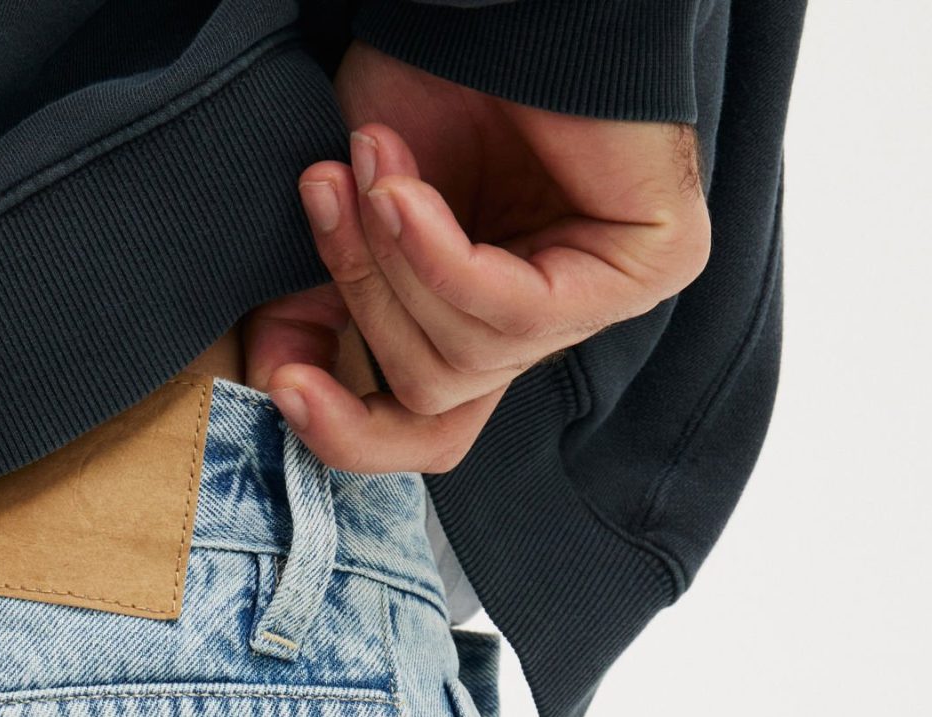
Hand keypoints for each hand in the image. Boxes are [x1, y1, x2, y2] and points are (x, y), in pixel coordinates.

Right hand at [245, 43, 710, 472]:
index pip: (432, 430)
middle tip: (326, 193)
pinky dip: (442, 261)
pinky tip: (403, 196)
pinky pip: (520, 319)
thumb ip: (319, 302)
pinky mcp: (658, 260)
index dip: (350, 430)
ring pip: (467, 360)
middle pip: (436, 391)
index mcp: (494, 312)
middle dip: (366, 298)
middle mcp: (558, 314)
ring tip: (370, 167)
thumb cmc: (436, 72)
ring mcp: (612, 292)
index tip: (283, 384)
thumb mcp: (351, 209)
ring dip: (394, 266)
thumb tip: (274, 379)